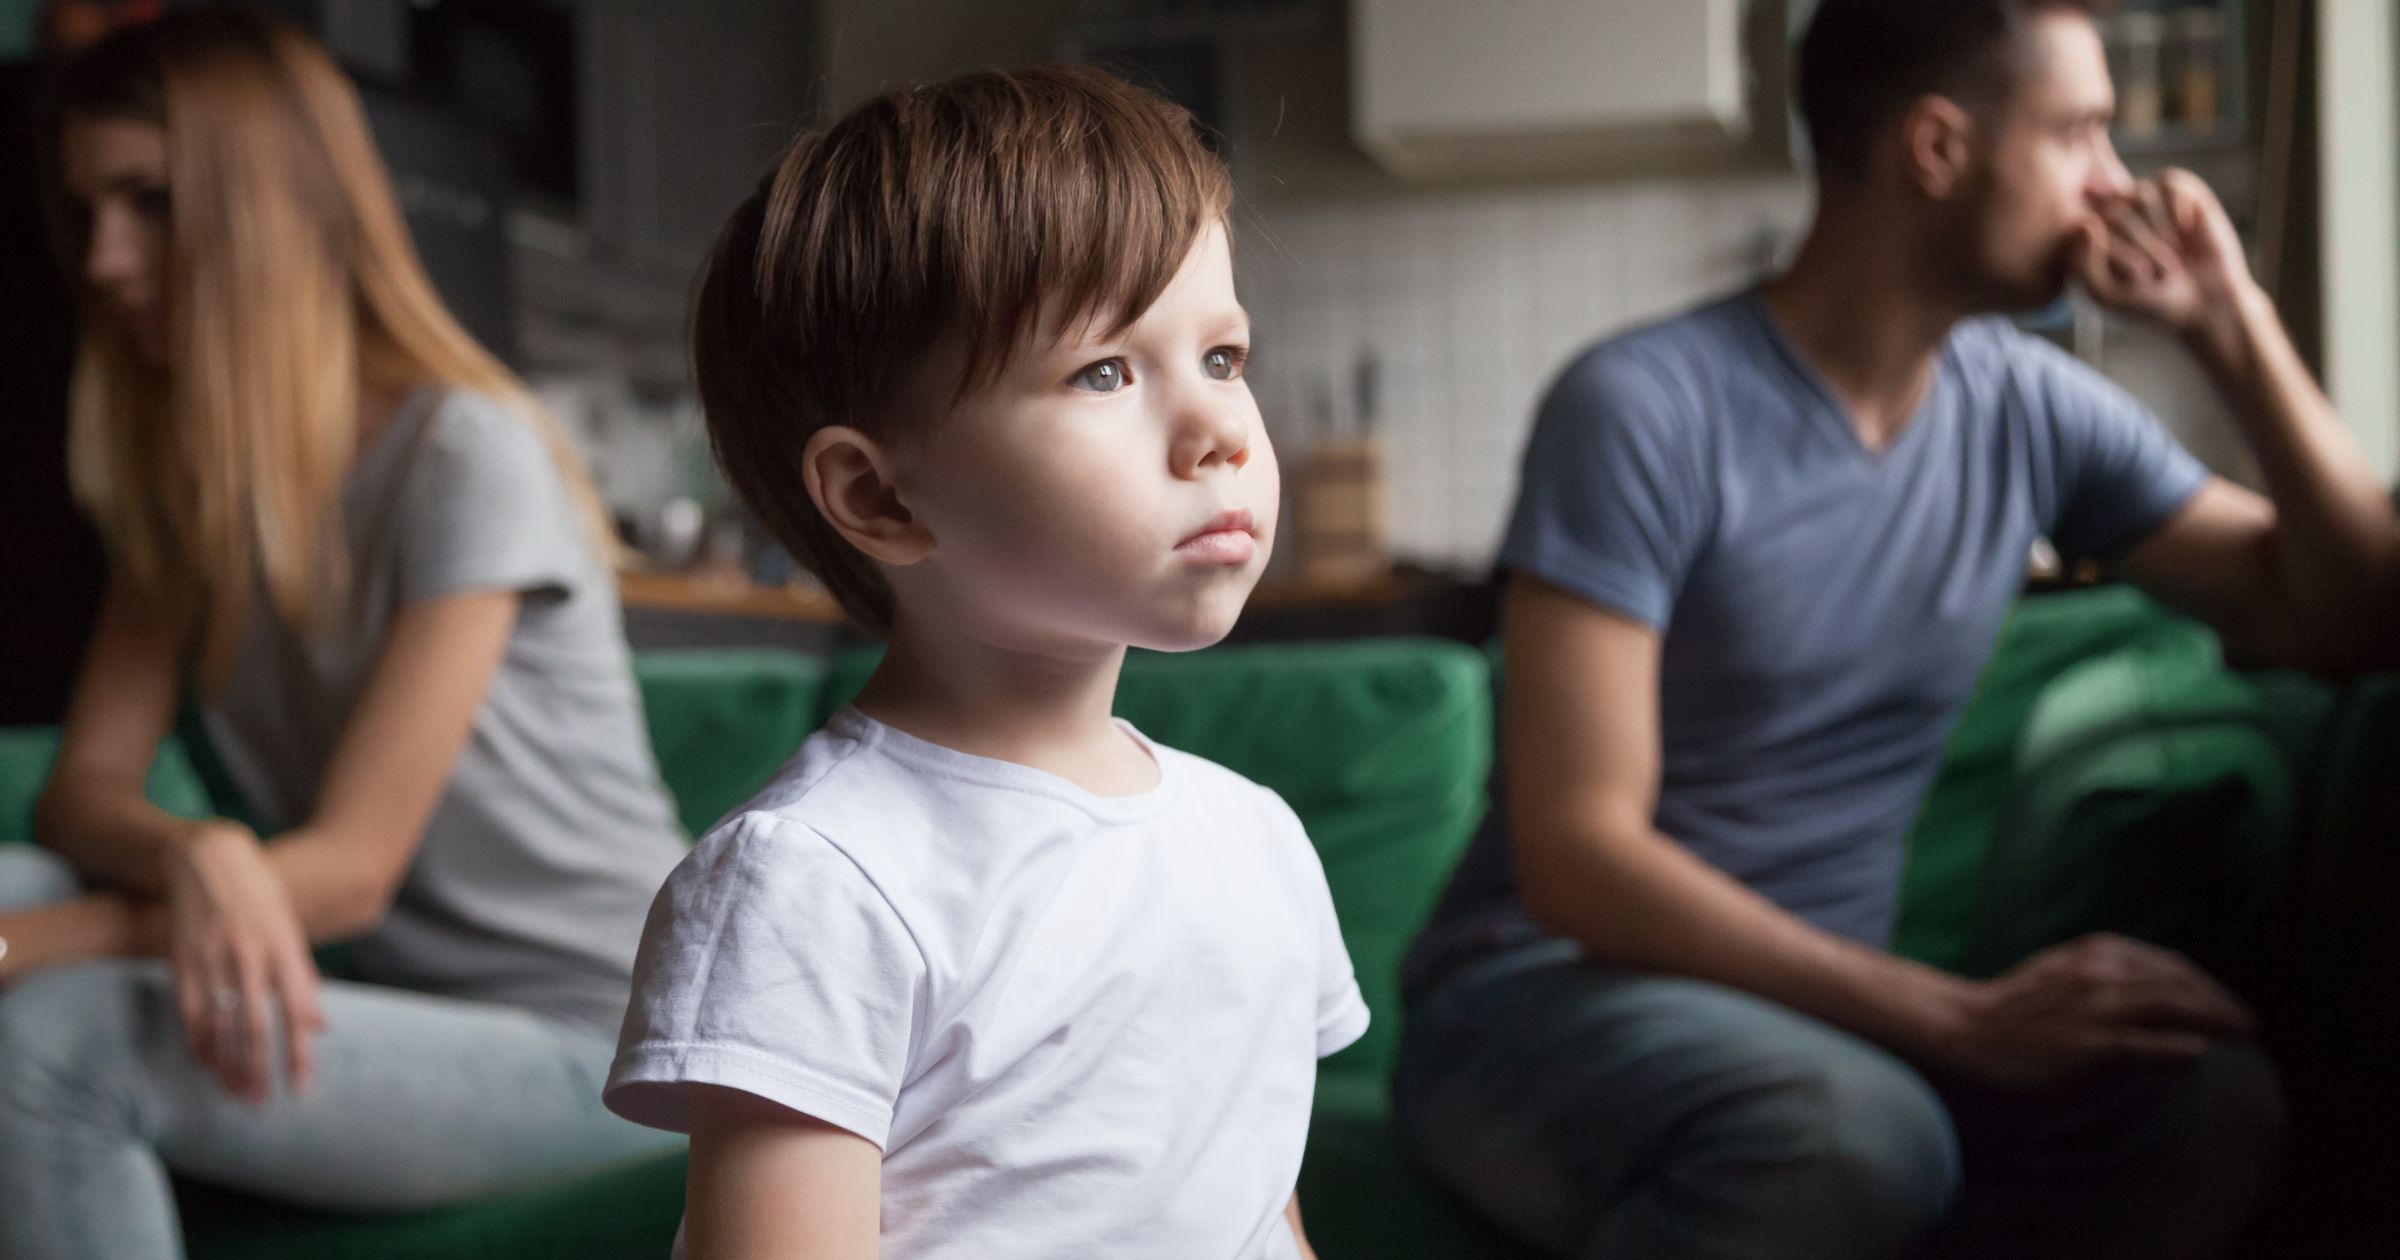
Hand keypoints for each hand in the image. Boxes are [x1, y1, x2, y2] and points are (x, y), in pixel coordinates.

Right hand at [164, 822, 326, 1101]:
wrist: (210, 857)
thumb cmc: (261, 897)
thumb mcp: (292, 931)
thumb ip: (303, 980)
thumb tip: (320, 1026)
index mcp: (284, 949)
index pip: (295, 1012)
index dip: (298, 1054)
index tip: (301, 1089)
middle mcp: (250, 956)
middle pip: (255, 1026)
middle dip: (259, 1069)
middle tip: (262, 1103)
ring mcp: (213, 958)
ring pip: (219, 1024)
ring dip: (226, 1065)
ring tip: (235, 1093)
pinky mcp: (183, 960)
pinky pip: (189, 1011)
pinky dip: (198, 1042)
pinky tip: (206, 1063)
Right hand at [1935, 933, 2251, 1089]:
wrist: (1965, 1030)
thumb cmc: (2012, 1008)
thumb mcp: (2062, 973)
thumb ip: (2104, 976)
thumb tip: (2150, 992)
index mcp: (2096, 952)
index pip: (2167, 965)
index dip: (2204, 983)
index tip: (2225, 1002)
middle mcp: (2101, 973)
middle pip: (2179, 984)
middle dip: (2220, 1002)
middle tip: (2248, 1023)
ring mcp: (2097, 1010)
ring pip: (2173, 1008)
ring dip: (2215, 1021)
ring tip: (2242, 1035)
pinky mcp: (2092, 1046)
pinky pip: (2149, 1046)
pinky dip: (2179, 1048)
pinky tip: (2198, 1053)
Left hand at [2073, 170, 2258, 343]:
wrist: (2203, 304)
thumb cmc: (2148, 302)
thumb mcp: (2106, 295)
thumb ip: (2083, 266)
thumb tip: (2087, 223)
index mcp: (2085, 237)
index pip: (2084, 228)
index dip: (2115, 258)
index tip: (2132, 282)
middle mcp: (2111, 213)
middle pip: (2115, 210)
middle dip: (2142, 247)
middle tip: (2159, 272)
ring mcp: (2143, 199)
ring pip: (2142, 195)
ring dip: (2161, 232)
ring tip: (2172, 254)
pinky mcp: (2177, 191)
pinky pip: (2170, 184)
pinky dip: (2179, 211)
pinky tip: (2187, 230)